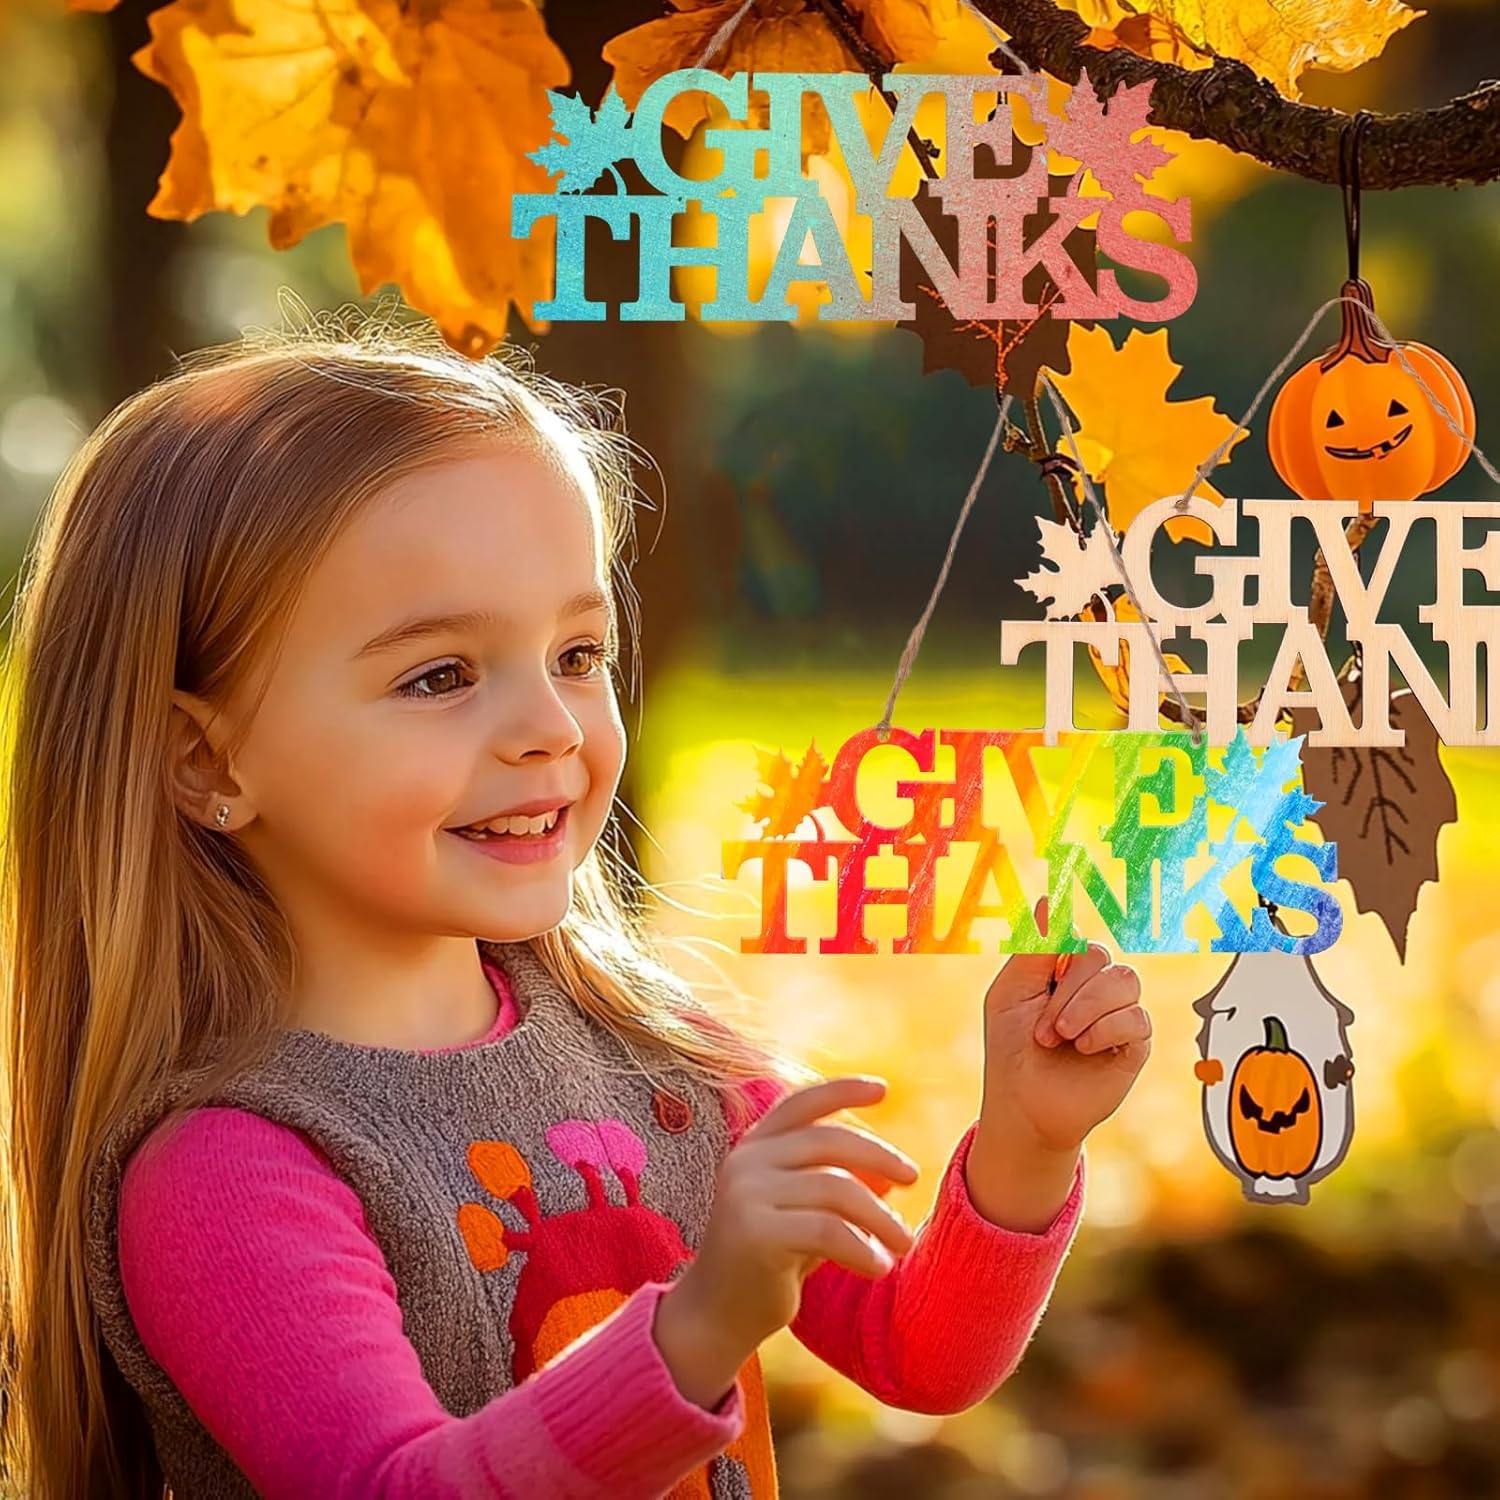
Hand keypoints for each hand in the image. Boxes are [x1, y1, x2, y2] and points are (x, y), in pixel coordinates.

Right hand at [654, 1076, 918, 1408]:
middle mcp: (746, 1162)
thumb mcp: (805, 1218)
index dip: (842, 1090)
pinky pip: (828, 1231)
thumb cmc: (767, 1265)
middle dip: (879, 1156)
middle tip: (913, 1179)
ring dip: (880, 1216)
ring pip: (836, 1188)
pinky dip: (863, 1248)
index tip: (883, 1089)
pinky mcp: (756, 1233)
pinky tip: (879, 1268)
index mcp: (753, 1148)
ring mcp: (746, 1194)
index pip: (801, 1104)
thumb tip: (890, 1177)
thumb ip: (836, 1191)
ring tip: (904, 1244)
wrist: (717, 1318)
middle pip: (829, 1142)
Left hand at [979, 895, 1150, 1158]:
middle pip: (1098, 956)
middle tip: (1044, 1030)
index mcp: (1062, 968)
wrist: (1024, 1105)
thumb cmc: (1011, 1048)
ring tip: (1063, 1037)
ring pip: (1124, 980)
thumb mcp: (1011, 993)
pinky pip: (1136, 1017)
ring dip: (1086, 1008)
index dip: (1062, 948)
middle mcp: (1094, 985)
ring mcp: (1117, 1012)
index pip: (1075, 936)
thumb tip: (1049, 901)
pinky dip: (1105, 1029)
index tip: (1047, 970)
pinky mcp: (1135, 1042)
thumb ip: (1034, 950)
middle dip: (1066, 993)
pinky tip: (1084, 1048)